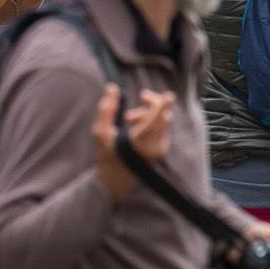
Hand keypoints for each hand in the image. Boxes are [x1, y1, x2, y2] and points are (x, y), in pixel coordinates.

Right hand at [93, 82, 175, 201]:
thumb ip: (106, 109)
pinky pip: (163, 127)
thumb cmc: (106, 156)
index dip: (161, 104)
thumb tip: (112, 87)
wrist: (116, 181)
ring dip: (149, 113)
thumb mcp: (100, 132)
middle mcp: (153, 147)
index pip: (155, 119)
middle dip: (150, 104)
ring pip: (164, 120)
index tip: (169, 95)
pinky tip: (137, 126)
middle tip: (136, 100)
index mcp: (138, 142)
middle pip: (163, 116)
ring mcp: (160, 149)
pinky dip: (153, 120)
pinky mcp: (163, 149)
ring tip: (129, 119)